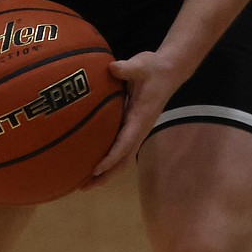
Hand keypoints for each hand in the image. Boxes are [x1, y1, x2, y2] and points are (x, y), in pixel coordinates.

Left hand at [85, 48, 180, 187]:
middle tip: (83, 187)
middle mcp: (138, 129)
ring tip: (84, 183)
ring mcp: (135, 129)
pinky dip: (107, 158)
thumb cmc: (153, 68)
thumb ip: (127, 68)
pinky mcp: (131, 126)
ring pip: (121, 157)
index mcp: (140, 119)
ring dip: (105, 172)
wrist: (168, 70)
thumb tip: (112, 68)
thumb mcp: (141, 65)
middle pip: (122, 160)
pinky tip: (91, 161)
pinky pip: (119, 147)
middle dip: (104, 175)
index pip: (125, 143)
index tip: (95, 169)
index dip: (111, 157)